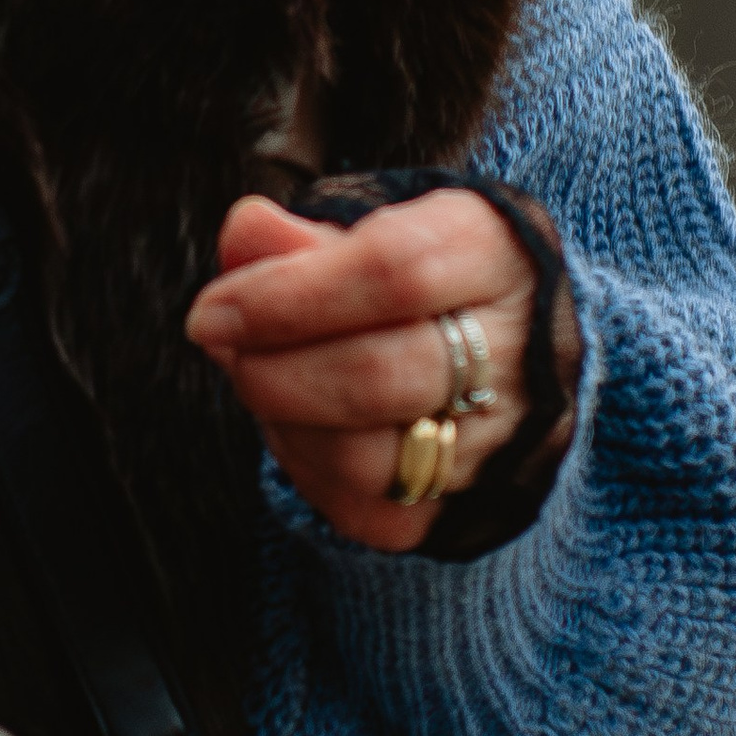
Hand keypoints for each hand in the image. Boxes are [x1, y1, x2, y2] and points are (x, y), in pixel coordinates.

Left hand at [185, 190, 577, 554]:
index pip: (395, 272)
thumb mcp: (371, 225)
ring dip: (284, 422)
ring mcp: (506, 438)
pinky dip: (309, 469)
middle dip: (274, 369)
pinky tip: (296, 425)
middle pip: (383, 375)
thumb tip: (246, 231)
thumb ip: (303, 234)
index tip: (212, 310)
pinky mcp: (475, 507)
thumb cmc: (419, 273)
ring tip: (256, 377)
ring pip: (372, 458)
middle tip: (221, 346)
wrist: (509, 345)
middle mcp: (522, 351)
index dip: (288, 295)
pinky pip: (371, 510)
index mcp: (498, 253)